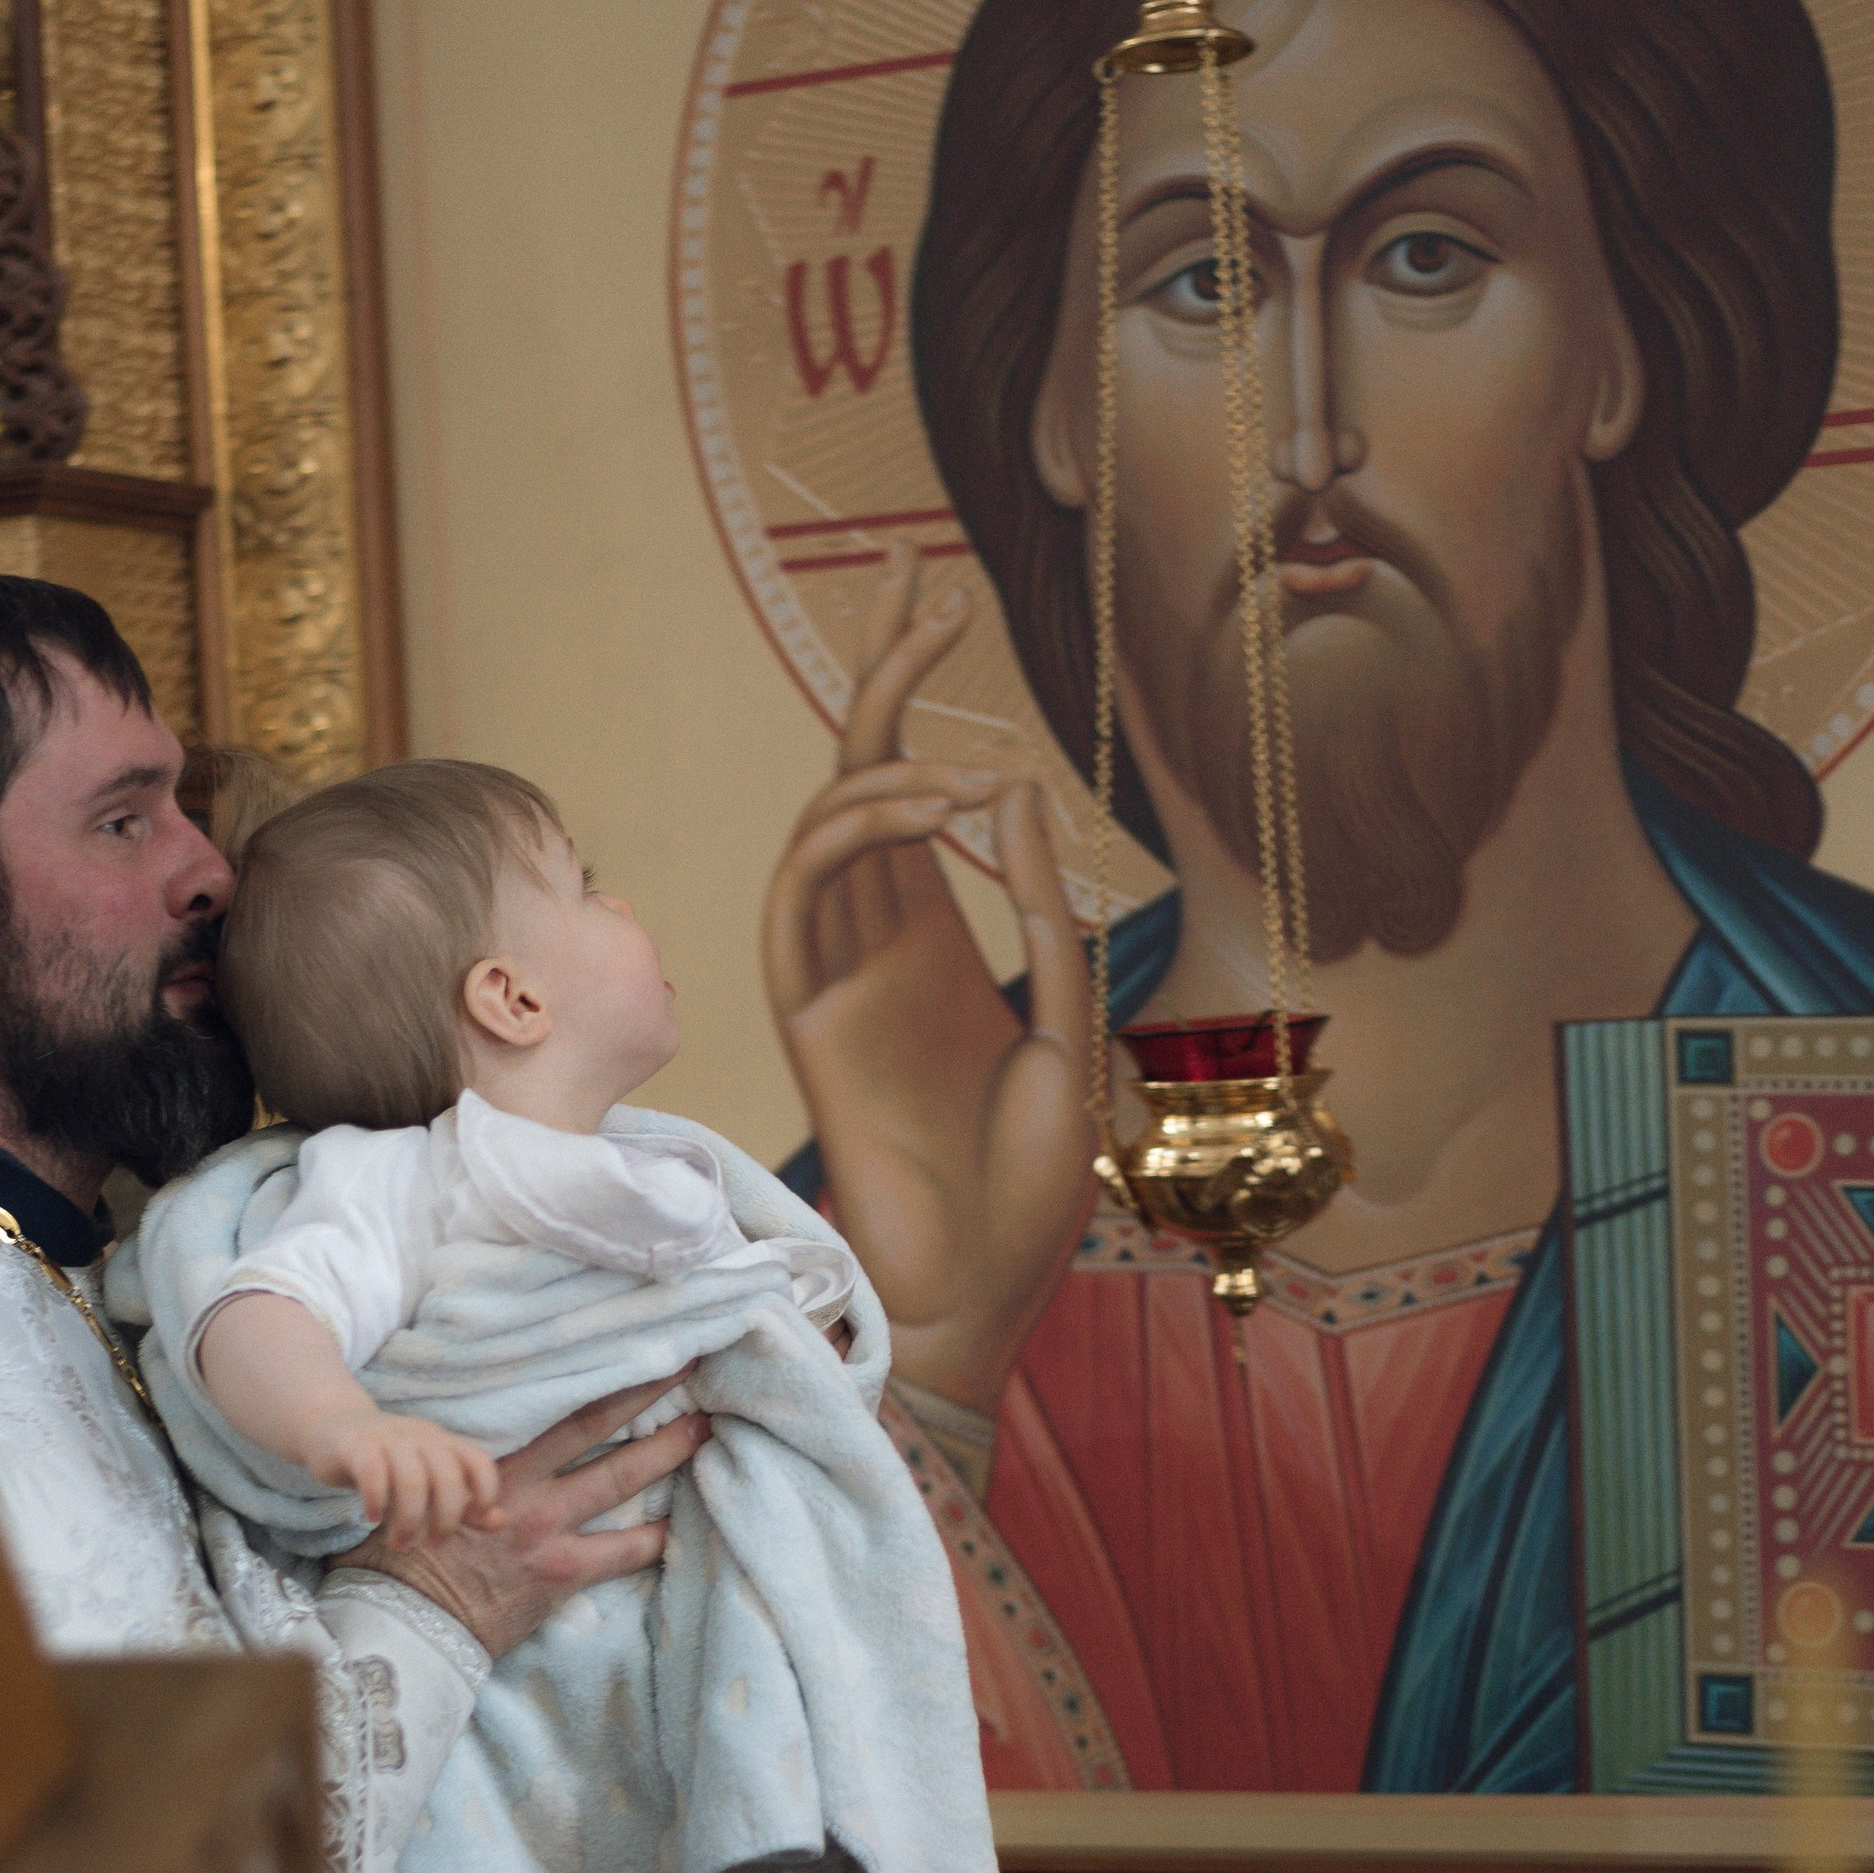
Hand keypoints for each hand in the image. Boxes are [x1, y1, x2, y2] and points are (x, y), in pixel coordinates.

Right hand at [311, 1409, 505, 1550]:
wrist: (330, 1428)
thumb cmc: (386, 1462)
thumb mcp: (427, 1480)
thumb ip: (464, 1503)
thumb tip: (500, 1521)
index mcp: (443, 1443)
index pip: (478, 1461)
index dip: (485, 1491)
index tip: (474, 1517)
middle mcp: (420, 1437)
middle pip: (447, 1478)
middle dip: (444, 1519)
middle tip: (432, 1544)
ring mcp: (388, 1439)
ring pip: (411, 1480)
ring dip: (409, 1520)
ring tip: (399, 1542)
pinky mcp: (357, 1446)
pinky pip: (373, 1474)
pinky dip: (376, 1502)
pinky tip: (372, 1518)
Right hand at [336, 1374, 709, 1656]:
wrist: (410, 1618)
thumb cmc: (413, 1553)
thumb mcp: (436, 1492)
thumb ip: (469, 1465)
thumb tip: (491, 1436)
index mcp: (497, 1463)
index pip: (560, 1408)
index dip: (602, 1378)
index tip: (635, 1351)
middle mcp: (531, 1489)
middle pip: (599, 1428)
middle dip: (647, 1396)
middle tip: (687, 1368)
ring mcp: (551, 1531)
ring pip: (621, 1479)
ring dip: (666, 1452)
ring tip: (700, 1429)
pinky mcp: (564, 1573)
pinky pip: (623, 1552)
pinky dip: (653, 1537)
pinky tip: (678, 1524)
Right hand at [764, 545, 1096, 1412]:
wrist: (982, 1289)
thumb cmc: (1031, 1188)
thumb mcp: (1073, 1030)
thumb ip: (1046, 912)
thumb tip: (1017, 782)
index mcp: (936, 945)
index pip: (914, 790)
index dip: (918, 690)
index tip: (944, 596)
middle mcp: (875, 945)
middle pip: (858, 776)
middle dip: (886, 673)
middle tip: (927, 583)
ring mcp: (833, 977)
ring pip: (826, 825)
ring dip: (884, 764)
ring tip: (965, 759)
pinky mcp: (805, 1016)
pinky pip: (800, 896)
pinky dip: (852, 834)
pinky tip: (926, 807)